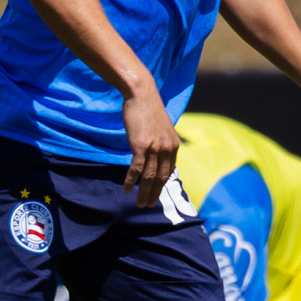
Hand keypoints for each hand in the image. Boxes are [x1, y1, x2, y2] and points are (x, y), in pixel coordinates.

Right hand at [121, 91, 180, 206]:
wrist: (142, 94)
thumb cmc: (149, 109)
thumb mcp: (161, 127)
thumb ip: (162, 142)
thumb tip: (157, 153)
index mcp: (173, 145)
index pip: (169, 171)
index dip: (162, 185)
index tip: (156, 194)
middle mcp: (166, 148)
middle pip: (161, 178)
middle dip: (154, 194)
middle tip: (148, 206)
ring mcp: (154, 148)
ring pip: (149, 177)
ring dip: (143, 192)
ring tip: (139, 203)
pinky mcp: (141, 146)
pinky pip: (136, 169)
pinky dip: (131, 181)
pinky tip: (127, 190)